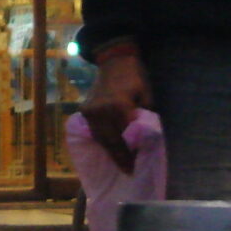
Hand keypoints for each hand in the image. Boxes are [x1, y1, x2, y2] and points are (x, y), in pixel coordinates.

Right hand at [81, 44, 150, 168]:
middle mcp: (101, 111)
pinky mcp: (84, 110)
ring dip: (109, 151)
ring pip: (99, 138)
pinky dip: (101, 141)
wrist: (114, 60)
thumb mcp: (146, 95)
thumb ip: (144, 116)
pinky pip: (93, 131)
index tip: (134, 166)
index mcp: (118, 106)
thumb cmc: (134, 77)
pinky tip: (108, 149)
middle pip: (110, 141)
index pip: (124, 136)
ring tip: (119, 163)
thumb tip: (144, 137)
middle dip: (119, 157)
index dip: (129, 153)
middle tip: (127, 170)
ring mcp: (90, 111)